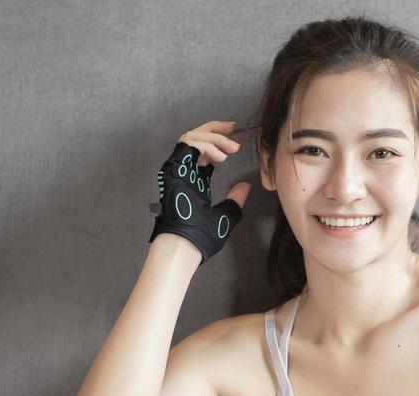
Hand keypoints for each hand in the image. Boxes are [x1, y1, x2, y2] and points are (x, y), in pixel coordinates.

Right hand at [148, 121, 251, 264]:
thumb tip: (245, 186)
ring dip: (214, 137)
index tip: (235, 139)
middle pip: (195, 137)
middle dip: (215, 129)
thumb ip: (236, 198)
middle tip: (233, 128)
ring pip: (192, 137)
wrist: (189, 245)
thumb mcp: (228, 213)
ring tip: (231, 148)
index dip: (218, 141)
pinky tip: (221, 156)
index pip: (203, 151)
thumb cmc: (203, 235)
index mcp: (194, 180)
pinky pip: (189, 144)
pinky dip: (207, 145)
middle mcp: (184, 171)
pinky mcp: (173, 168)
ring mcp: (176, 169)